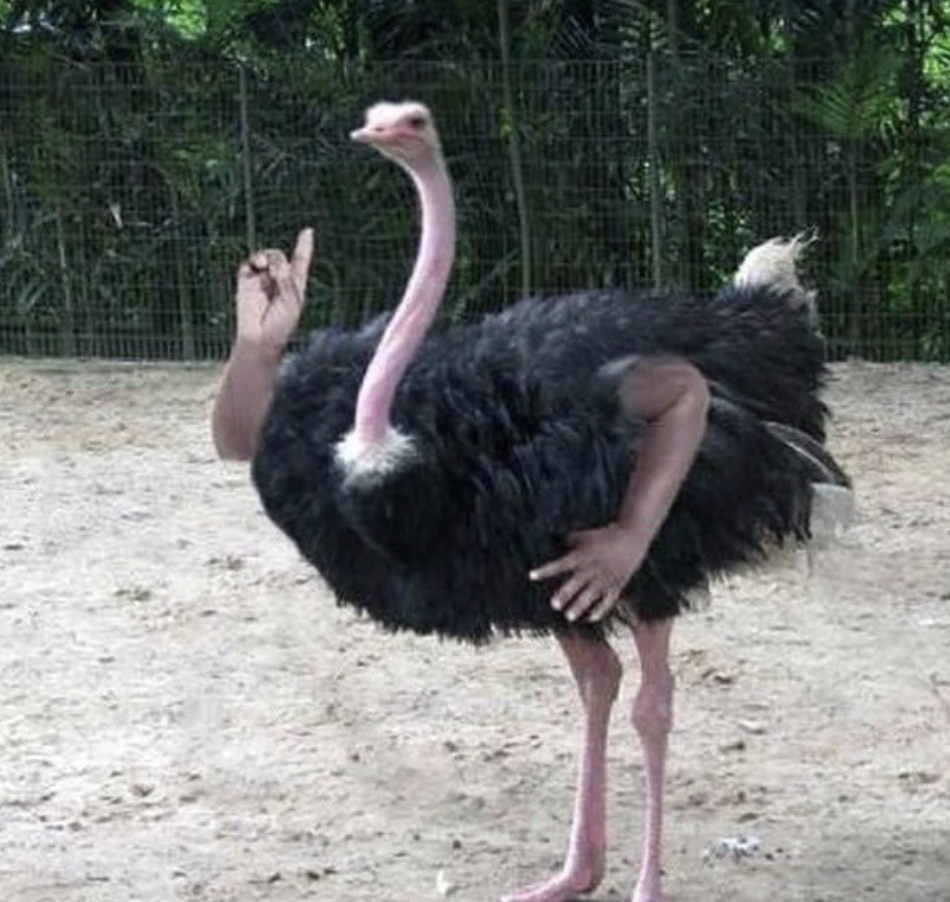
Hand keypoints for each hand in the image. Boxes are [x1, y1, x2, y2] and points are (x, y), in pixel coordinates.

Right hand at [235, 228, 313, 353]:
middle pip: (279, 257)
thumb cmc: (281, 324)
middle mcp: (278, 279)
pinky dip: (252, 262)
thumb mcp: (291, 300)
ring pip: (265, 257)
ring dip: (266, 257)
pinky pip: (248, 265)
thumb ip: (286, 279)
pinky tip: (255, 266)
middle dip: (277, 259)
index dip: (304, 246)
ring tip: (262, 264)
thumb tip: (274, 262)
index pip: (300, 261)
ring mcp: (261, 280)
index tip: (308, 231)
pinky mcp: (245, 282)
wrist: (259, 337)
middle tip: (275, 272)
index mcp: (295, 284)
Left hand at [530, 524, 647, 622]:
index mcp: (584, 555)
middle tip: (554, 605)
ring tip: (569, 616)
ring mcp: (607, 577)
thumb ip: (569, 541)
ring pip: (592, 595)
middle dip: (566, 594)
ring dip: (580, 606)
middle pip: (577, 583)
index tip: (532, 575)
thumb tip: (552, 540)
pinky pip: (609, 600)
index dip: (547, 570)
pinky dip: (601, 610)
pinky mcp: (618, 584)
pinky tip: (591, 618)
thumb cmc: (605, 535)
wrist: (633, 537)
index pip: (561, 564)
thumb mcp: (586, 535)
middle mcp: (594, 567)